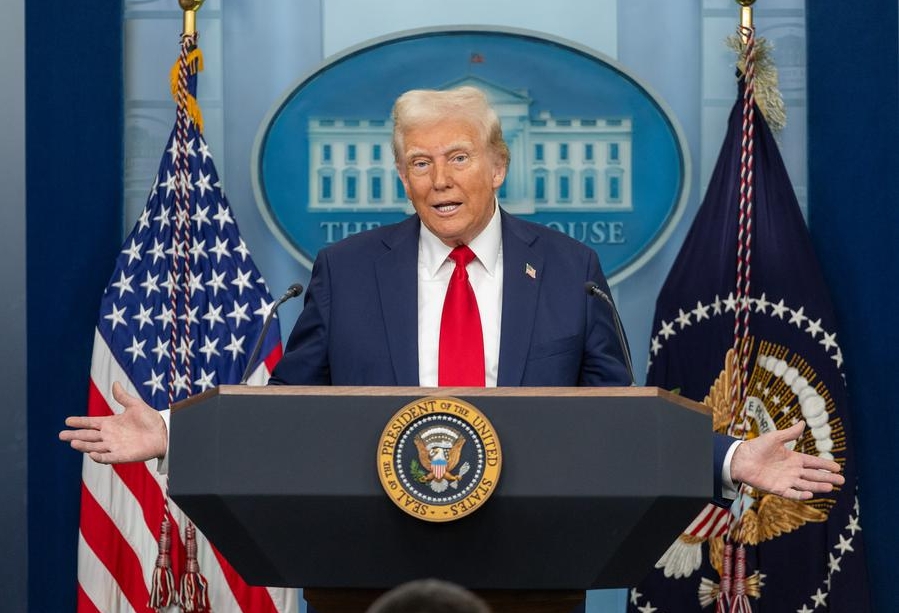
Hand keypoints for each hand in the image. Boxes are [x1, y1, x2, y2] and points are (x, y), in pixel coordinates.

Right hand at [59, 382, 167, 463]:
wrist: (164, 432)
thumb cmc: (150, 419)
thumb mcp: (135, 405)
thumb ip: (123, 397)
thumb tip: (115, 383)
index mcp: (111, 423)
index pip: (91, 423)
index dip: (80, 422)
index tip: (67, 421)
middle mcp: (110, 436)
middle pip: (89, 436)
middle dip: (75, 436)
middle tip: (61, 435)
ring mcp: (115, 446)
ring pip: (95, 447)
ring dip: (84, 446)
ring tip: (73, 442)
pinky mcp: (122, 456)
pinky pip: (108, 458)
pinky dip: (100, 457)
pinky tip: (91, 454)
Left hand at [730, 420, 844, 499]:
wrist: (740, 458)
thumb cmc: (757, 446)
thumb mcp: (775, 437)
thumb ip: (790, 433)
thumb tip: (802, 422)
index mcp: (793, 458)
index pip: (813, 462)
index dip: (825, 465)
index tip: (838, 467)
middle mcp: (792, 470)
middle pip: (813, 475)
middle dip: (827, 478)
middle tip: (842, 481)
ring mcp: (785, 480)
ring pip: (805, 484)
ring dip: (817, 486)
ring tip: (830, 487)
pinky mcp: (777, 488)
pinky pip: (791, 493)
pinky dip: (799, 494)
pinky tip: (809, 493)